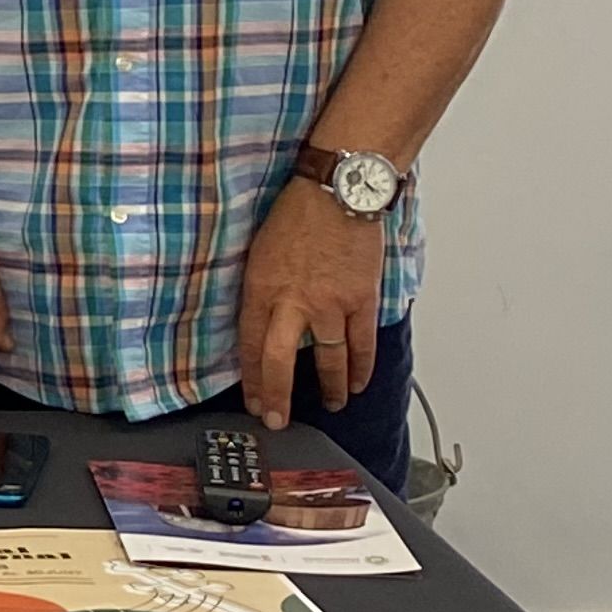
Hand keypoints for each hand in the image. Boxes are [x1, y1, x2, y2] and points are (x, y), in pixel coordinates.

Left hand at [239, 183, 383, 426]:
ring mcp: (330, 304)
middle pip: (279, 362)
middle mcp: (293, 302)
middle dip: (277, 397)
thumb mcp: (258, 253)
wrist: (337, 192)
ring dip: (330, 388)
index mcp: (261, 289)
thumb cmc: (295, 215)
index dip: (251, 379)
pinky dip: (362, 368)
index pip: (249, 345)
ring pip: (328, 360)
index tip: (253, 401)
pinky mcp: (361, 300)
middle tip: (278, 420)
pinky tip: (359, 383)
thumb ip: (259, 292)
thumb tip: (259, 323)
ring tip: (332, 404)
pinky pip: (362, 344)